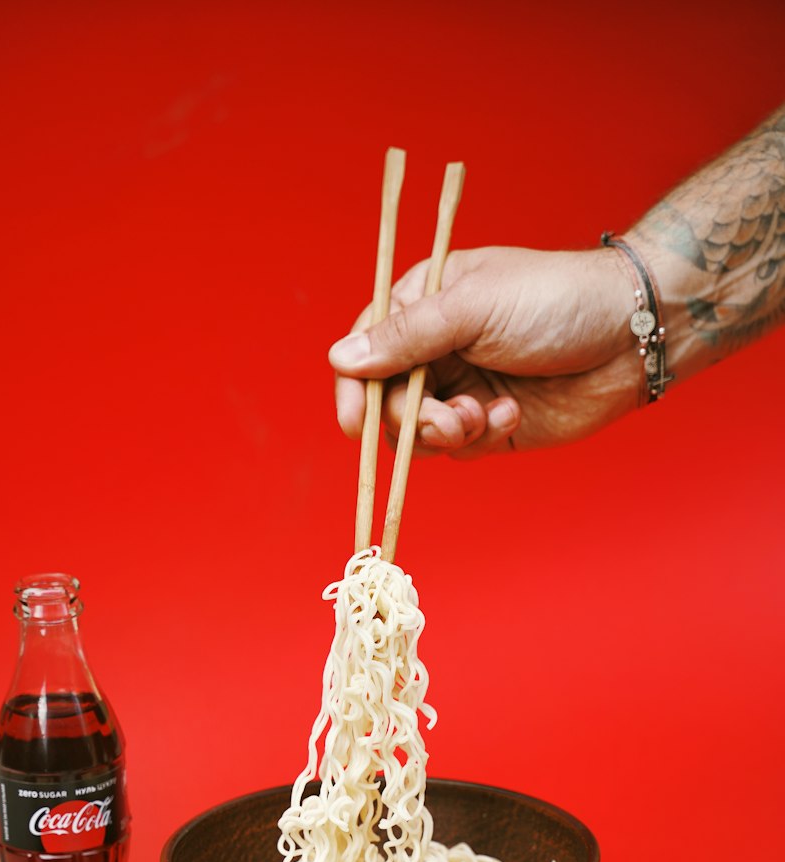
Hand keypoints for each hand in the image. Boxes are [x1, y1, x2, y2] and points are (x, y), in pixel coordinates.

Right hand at [328, 246, 639, 458]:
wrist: (633, 336)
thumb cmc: (557, 300)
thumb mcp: (474, 308)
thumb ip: (407, 336)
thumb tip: (340, 357)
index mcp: (424, 303)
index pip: (365, 348)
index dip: (354, 387)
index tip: (354, 420)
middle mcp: (436, 348)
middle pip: (386, 400)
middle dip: (410, 417)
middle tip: (446, 419)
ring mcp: (461, 388)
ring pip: (417, 433)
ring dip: (443, 432)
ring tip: (480, 417)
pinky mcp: (489, 424)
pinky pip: (457, 449)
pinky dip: (480, 436)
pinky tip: (512, 412)